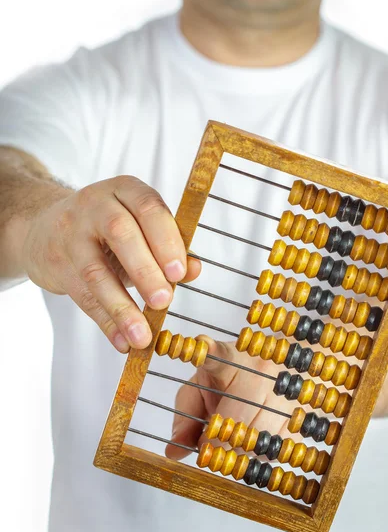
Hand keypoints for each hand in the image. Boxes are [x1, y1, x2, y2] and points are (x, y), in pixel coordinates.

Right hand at [22, 175, 199, 352]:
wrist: (47, 230)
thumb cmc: (108, 231)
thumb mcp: (140, 229)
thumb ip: (169, 247)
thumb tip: (194, 269)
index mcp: (125, 190)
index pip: (149, 208)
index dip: (166, 240)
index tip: (180, 273)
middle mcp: (95, 205)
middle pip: (120, 234)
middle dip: (146, 270)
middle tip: (164, 300)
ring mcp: (71, 233)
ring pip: (96, 271)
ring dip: (122, 307)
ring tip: (142, 336)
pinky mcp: (56, 264)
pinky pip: (82, 297)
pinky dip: (105, 322)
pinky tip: (122, 341)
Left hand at [166, 338, 288, 459]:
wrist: (276, 370)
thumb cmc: (228, 383)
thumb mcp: (201, 390)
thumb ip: (185, 418)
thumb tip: (173, 452)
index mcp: (228, 358)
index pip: (218, 353)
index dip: (209, 350)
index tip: (202, 345)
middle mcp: (260, 369)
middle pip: (236, 419)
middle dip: (217, 443)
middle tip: (207, 448)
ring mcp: (285, 389)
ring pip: (258, 437)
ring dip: (239, 452)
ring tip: (231, 444)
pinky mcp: (302, 411)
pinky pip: (278, 446)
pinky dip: (261, 454)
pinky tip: (254, 442)